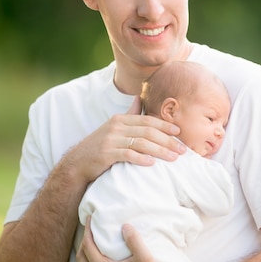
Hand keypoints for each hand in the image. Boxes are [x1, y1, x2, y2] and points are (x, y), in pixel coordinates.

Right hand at [66, 96, 184, 184]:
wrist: (78, 162)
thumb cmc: (100, 145)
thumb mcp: (114, 127)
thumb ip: (129, 114)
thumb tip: (139, 97)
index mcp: (120, 119)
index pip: (147, 120)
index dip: (164, 125)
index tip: (179, 132)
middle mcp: (116, 127)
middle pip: (147, 131)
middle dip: (167, 140)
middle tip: (182, 149)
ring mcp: (110, 140)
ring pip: (141, 143)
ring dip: (160, 151)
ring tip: (173, 158)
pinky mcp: (106, 154)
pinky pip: (127, 155)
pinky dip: (140, 158)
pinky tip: (152, 163)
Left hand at [77, 217, 163, 261]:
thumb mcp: (145, 258)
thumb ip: (134, 240)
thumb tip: (125, 226)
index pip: (87, 245)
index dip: (87, 230)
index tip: (89, 219)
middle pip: (80, 256)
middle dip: (84, 241)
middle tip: (90, 230)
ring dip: (83, 255)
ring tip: (91, 246)